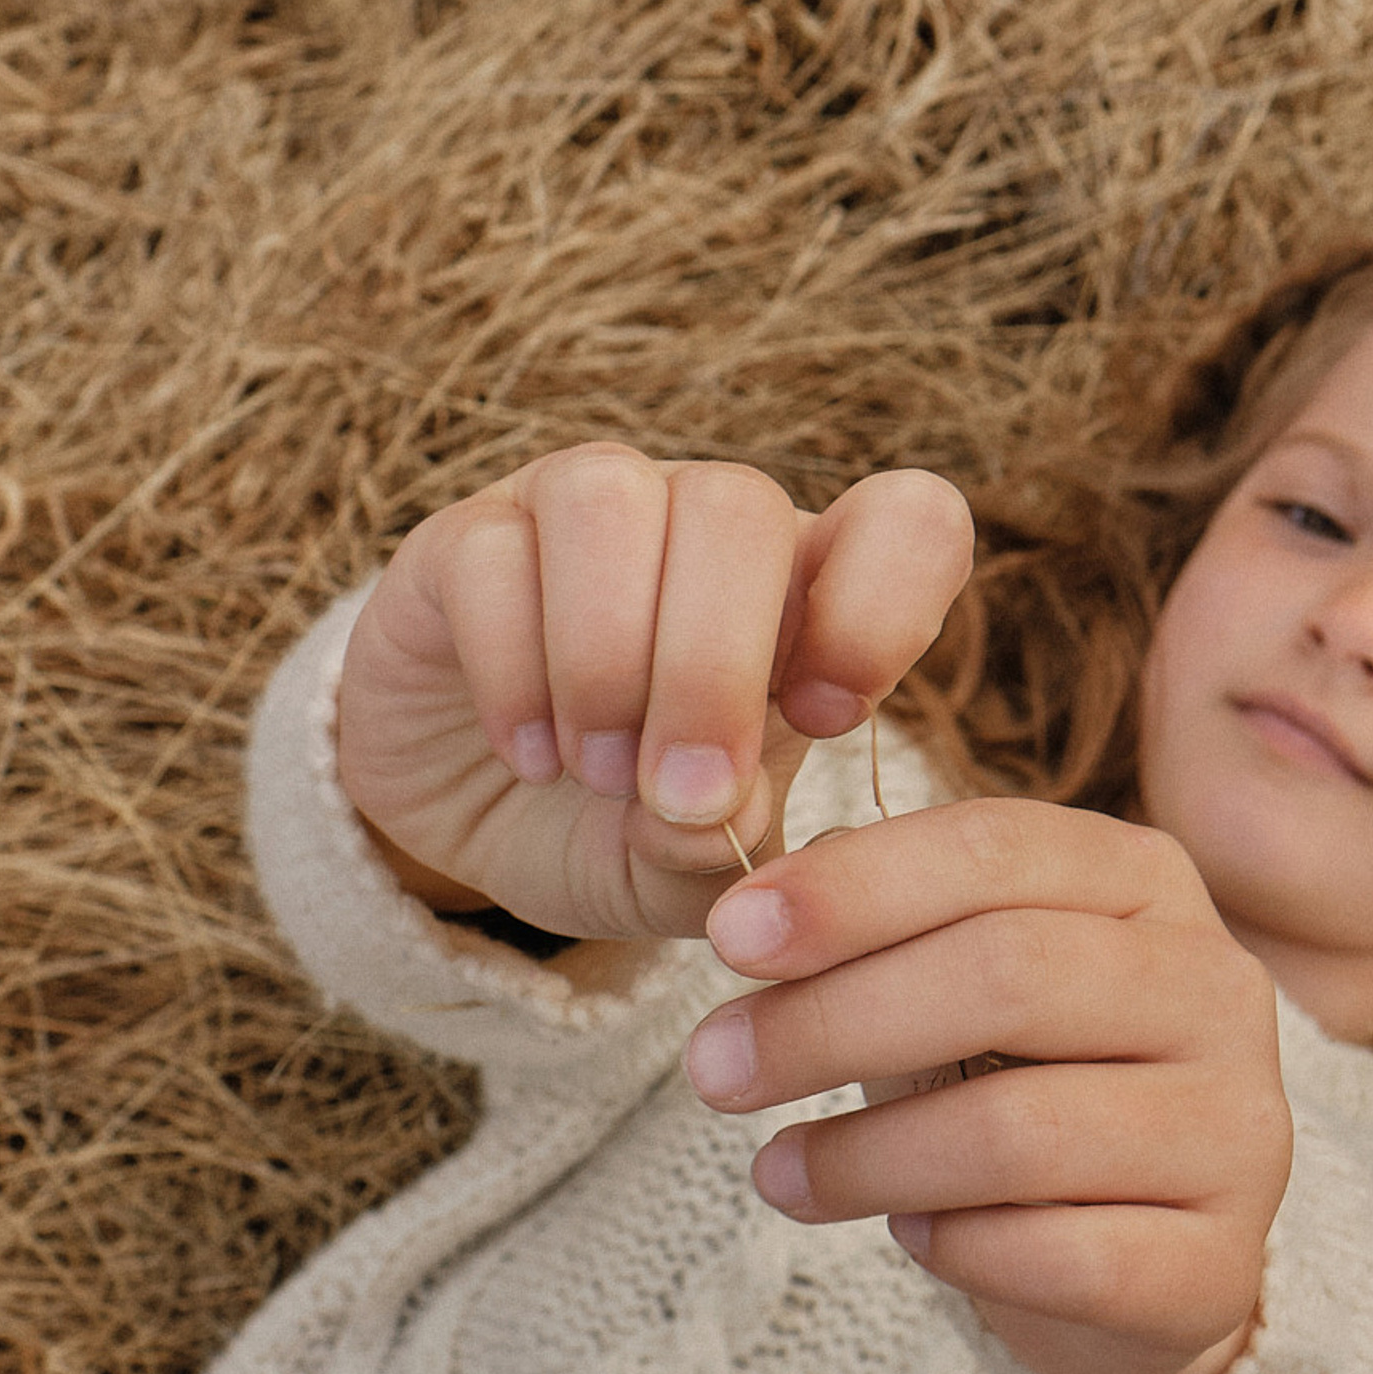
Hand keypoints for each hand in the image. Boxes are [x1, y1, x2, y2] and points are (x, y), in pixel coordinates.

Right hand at [334, 444, 972, 938]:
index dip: (884, 601)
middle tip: (681, 795)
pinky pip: (492, 556)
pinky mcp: (467, 535)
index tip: (829, 720)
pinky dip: (512, 672)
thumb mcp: (691, 872)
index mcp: (807, 590)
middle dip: (712, 669)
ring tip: (596, 775)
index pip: (905, 519)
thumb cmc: (627, 831)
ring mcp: (581, 511)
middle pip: (737, 506)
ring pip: (610, 501)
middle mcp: (704, 525)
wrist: (483, 830)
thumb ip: (722, 852)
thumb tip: (717, 814)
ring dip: (607, 657)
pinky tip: (529, 756)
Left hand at [681, 799, 1292, 1373]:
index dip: (852, 889)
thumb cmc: (1026, 1084)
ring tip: (777, 1174)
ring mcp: (1236, 1127)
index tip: (728, 939)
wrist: (1144, 1254)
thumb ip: (882, 932)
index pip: (995, 850)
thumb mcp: (959, 981)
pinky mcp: (1216, 1261)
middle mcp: (1215, 989)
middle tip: (712, 1070)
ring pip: (1021, 1133)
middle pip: (1009, 976)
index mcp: (1147, 883)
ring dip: (865, 1157)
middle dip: (832, 1021)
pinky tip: (909, 1236)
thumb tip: (754, 913)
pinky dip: (954, 1247)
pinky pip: (1057, 1256)